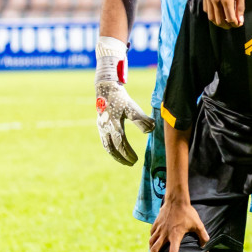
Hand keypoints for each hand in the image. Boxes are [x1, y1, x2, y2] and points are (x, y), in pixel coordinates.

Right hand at [94, 36, 154, 164]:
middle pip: (112, 148)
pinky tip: (117, 151)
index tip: (136, 160)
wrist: (105, 87)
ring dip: (115, 155)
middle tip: (132, 163)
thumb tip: (151, 130)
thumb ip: (141, 119)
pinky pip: (104, 140)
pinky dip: (111, 148)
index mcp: (113, 125)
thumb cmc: (121, 98)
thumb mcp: (132, 107)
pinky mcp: (100, 125)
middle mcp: (105, 128)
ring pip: (107, 146)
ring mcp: (101, 127)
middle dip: (122, 157)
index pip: (120, 144)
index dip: (128, 153)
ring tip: (124, 161)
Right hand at [148, 197, 207, 251]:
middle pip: (155, 250)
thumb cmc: (188, 213)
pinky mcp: (156, 224)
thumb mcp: (198, 224)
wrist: (176, 200)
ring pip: (152, 242)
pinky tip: (152, 241)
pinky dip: (151, 238)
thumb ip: (202, 234)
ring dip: (150, 249)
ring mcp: (159, 229)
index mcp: (175, 236)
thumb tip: (205, 243)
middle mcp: (165, 235)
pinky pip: (152, 234)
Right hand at [202, 0, 245, 27]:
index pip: (230, 19)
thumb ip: (240, 7)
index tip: (238, 24)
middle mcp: (215, 0)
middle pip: (220, 21)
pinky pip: (206, 10)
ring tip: (225, 20)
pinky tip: (218, 12)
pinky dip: (212, 14)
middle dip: (227, 25)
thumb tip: (240, 22)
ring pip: (211, 17)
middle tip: (232, 24)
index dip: (235, 23)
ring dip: (218, 21)